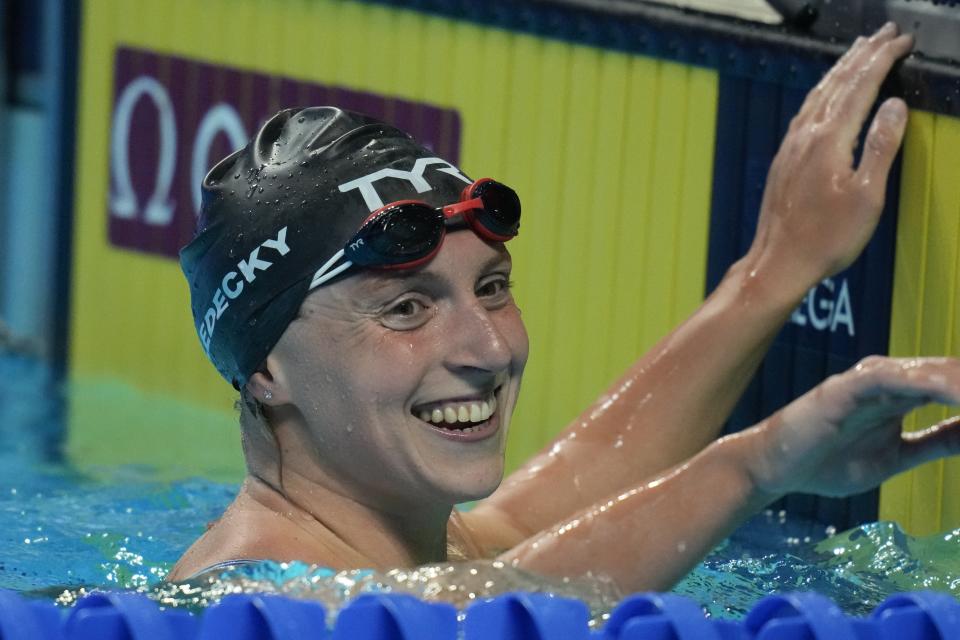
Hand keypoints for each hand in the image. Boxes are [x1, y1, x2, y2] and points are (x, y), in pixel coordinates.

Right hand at [745, 356, 959, 498]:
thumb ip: (938, 443)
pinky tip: (959, 396)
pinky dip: (934, 385)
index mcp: (903, 393)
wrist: (774, 469)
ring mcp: (870, 379)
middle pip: (954, 374)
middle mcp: (891, 379)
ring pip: (934, 372)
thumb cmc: (827, 462)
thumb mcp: (896, 457)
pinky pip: (897, 379)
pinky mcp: (849, 386)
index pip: (958, 386)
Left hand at [746, 23, 912, 295]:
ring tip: (858, 51)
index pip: (860, 86)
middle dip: (862, 55)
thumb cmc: (825, 237)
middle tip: (885, 34)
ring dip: (840, 69)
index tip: (902, 41)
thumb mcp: (867, 195)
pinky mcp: (784, 159)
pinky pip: (805, 111)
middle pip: (836, 83)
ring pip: (817, 94)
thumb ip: (881, 145)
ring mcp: (790, 146)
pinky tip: (825, 95)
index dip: (882, 59)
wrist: (779, 262)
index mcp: (829, 139)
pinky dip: (822, 92)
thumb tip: (894, 105)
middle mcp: (805, 136)